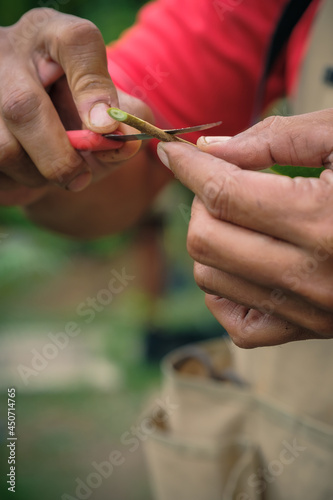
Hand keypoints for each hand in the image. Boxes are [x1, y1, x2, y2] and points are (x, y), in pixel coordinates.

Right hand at [0, 9, 145, 205]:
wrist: (39, 130)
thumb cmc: (79, 113)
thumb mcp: (109, 109)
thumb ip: (127, 120)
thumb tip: (126, 141)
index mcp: (53, 36)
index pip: (75, 42)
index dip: (93, 88)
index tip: (106, 127)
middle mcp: (8, 52)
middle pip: (23, 106)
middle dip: (59, 156)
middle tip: (79, 177)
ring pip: (4, 146)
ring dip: (36, 174)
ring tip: (52, 170)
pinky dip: (17, 180)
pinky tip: (28, 169)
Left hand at [157, 110, 332, 346]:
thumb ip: (278, 138)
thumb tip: (213, 149)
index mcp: (324, 220)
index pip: (223, 192)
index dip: (188, 166)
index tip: (170, 150)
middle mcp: (312, 275)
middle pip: (206, 238)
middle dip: (201, 200)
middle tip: (225, 181)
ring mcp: (309, 311)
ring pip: (211, 276)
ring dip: (210, 237)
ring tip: (240, 215)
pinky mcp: (309, 331)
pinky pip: (236, 319)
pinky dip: (224, 286)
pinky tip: (244, 259)